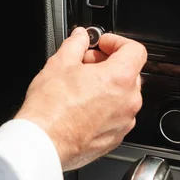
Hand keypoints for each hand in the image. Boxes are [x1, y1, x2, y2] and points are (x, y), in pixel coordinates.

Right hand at [15, 27, 146, 170]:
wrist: (43, 142)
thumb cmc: (50, 108)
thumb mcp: (59, 64)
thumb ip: (76, 44)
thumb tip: (80, 37)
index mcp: (120, 78)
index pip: (135, 50)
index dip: (117, 42)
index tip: (102, 44)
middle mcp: (128, 101)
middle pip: (129, 73)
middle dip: (108, 64)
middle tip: (85, 64)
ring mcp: (124, 122)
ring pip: (123, 96)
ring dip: (107, 87)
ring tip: (80, 87)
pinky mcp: (115, 138)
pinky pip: (116, 116)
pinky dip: (104, 108)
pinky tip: (81, 107)